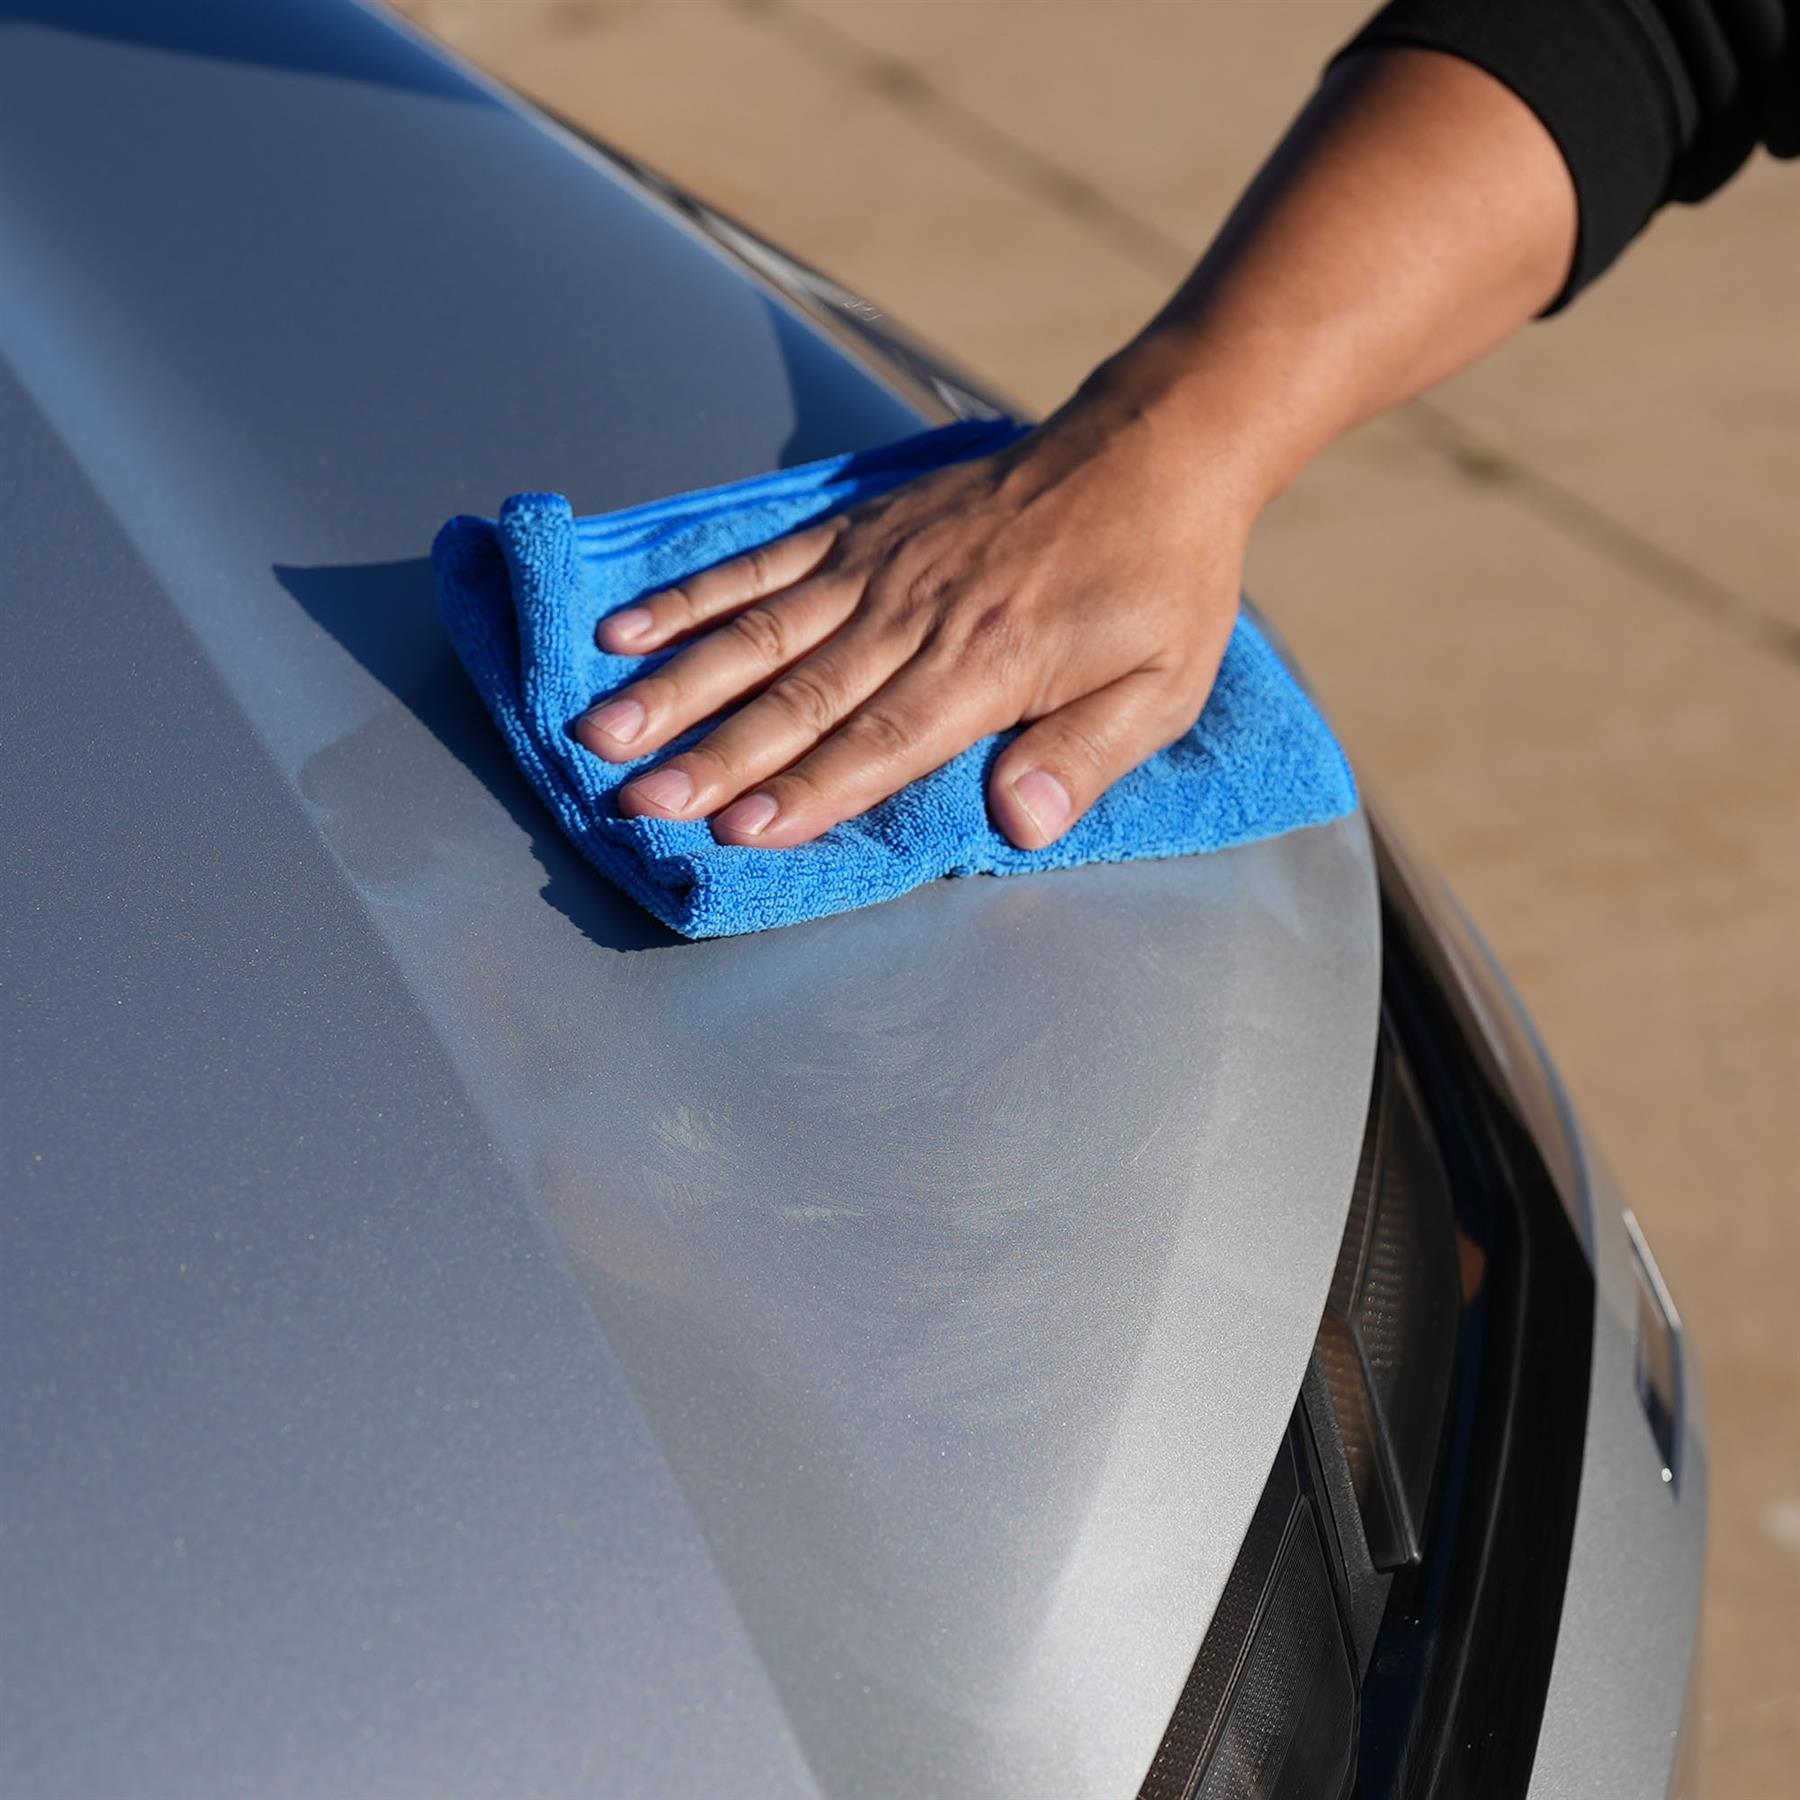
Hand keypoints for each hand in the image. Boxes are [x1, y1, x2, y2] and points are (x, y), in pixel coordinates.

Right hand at [572, 395, 1250, 849]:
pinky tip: (627, 629)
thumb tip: (1022, 826)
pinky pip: (762, 564)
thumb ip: (1085, 756)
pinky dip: (692, 597)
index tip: (733, 829)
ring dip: (676, 683)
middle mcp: (916, 615)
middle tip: (634, 798)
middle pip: (798, 695)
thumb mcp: (1161, 686)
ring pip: (758, 631)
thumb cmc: (1158, 584)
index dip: (806, 788)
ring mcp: (877, 567)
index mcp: (988, 664)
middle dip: (711, 754)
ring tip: (600, 726)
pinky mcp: (858, 530)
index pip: (881, 739)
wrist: (1150, 450)